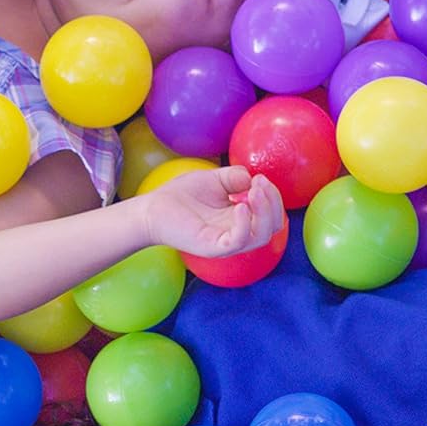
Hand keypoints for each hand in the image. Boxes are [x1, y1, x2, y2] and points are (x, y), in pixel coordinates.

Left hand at [141, 166, 285, 257]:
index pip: (271, 215)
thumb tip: (252, 179)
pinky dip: (244, 224)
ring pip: (261, 237)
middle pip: (273, 227)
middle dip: (273, 202)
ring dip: (265, 212)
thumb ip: (235, 177)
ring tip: (253, 191)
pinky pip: (237, 241)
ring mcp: (225, 242)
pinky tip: (238, 205)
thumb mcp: (215, 179)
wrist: (153, 208)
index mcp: (240, 219)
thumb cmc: (181, 195)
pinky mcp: (212, 247)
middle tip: (259, 183)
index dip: (273, 197)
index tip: (260, 178)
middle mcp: (237, 233)